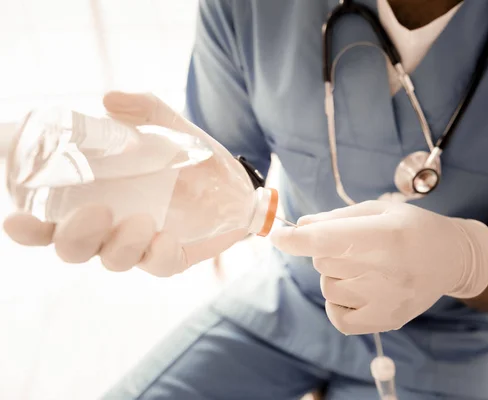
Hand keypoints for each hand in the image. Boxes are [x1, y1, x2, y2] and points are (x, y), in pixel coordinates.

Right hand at [3, 92, 248, 275]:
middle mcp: (110, 228)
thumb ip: (143, 110)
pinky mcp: (171, 257)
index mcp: (94, 200)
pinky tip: (164, 239)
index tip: (15, 220)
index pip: (47, 223)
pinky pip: (157, 266)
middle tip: (96, 211)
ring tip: (141, 221)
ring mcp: (140, 245)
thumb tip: (108, 100)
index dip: (26, 228)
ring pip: (111, 259)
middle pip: (71, 249)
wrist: (236, 183)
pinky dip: (156, 255)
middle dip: (74, 237)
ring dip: (119, 244)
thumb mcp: (170, 128)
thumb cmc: (191, 158)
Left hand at [271, 200, 487, 334]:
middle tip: (357, 246)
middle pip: (323, 261)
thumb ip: (338, 217)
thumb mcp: (380, 210)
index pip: (327, 240)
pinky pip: (338, 316)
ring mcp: (385, 300)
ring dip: (335, 275)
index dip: (295, 239)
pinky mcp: (385, 321)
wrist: (452, 258)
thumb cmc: (413, 228)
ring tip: (365, 267)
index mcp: (385, 235)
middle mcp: (385, 270)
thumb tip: (300, 226)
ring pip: (328, 286)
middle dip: (327, 250)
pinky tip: (356, 290)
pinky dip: (337, 303)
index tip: (277, 236)